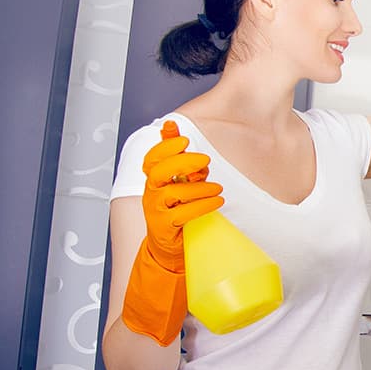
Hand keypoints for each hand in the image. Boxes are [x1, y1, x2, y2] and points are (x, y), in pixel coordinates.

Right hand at [140, 120, 223, 271]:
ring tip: (218, 189)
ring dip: (199, 188)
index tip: (183, 138)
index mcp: (155, 178)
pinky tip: (217, 202)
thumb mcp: (180, 179)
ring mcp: (155, 209)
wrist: (168, 243)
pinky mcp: (164, 226)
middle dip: (182, 162)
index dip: (165, 146)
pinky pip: (182, 214)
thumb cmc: (177, 207)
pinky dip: (202, 206)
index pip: (153, 158)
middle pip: (159, 172)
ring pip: (172, 193)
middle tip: (206, 160)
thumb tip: (172, 126)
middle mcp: (151, 191)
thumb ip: (180, 158)